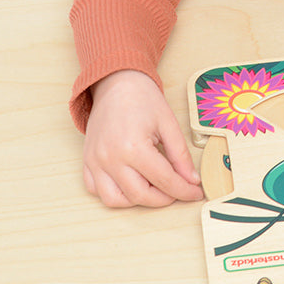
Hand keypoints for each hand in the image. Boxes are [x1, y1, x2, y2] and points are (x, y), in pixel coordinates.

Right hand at [82, 70, 203, 207]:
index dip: (184, 190)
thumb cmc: (142, 99)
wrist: (117, 83)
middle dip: (164, 198)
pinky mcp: (87, 161)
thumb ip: (180, 155)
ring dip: (138, 200)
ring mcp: (96, 161)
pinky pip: (96, 190)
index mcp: (133, 147)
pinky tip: (131, 182)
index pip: (164, 180)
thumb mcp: (169, 124)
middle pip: (141, 195)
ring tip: (155, 187)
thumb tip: (191, 180)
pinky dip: (115, 193)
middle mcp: (111, 158)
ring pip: (116, 200)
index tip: (195, 193)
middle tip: (178, 190)